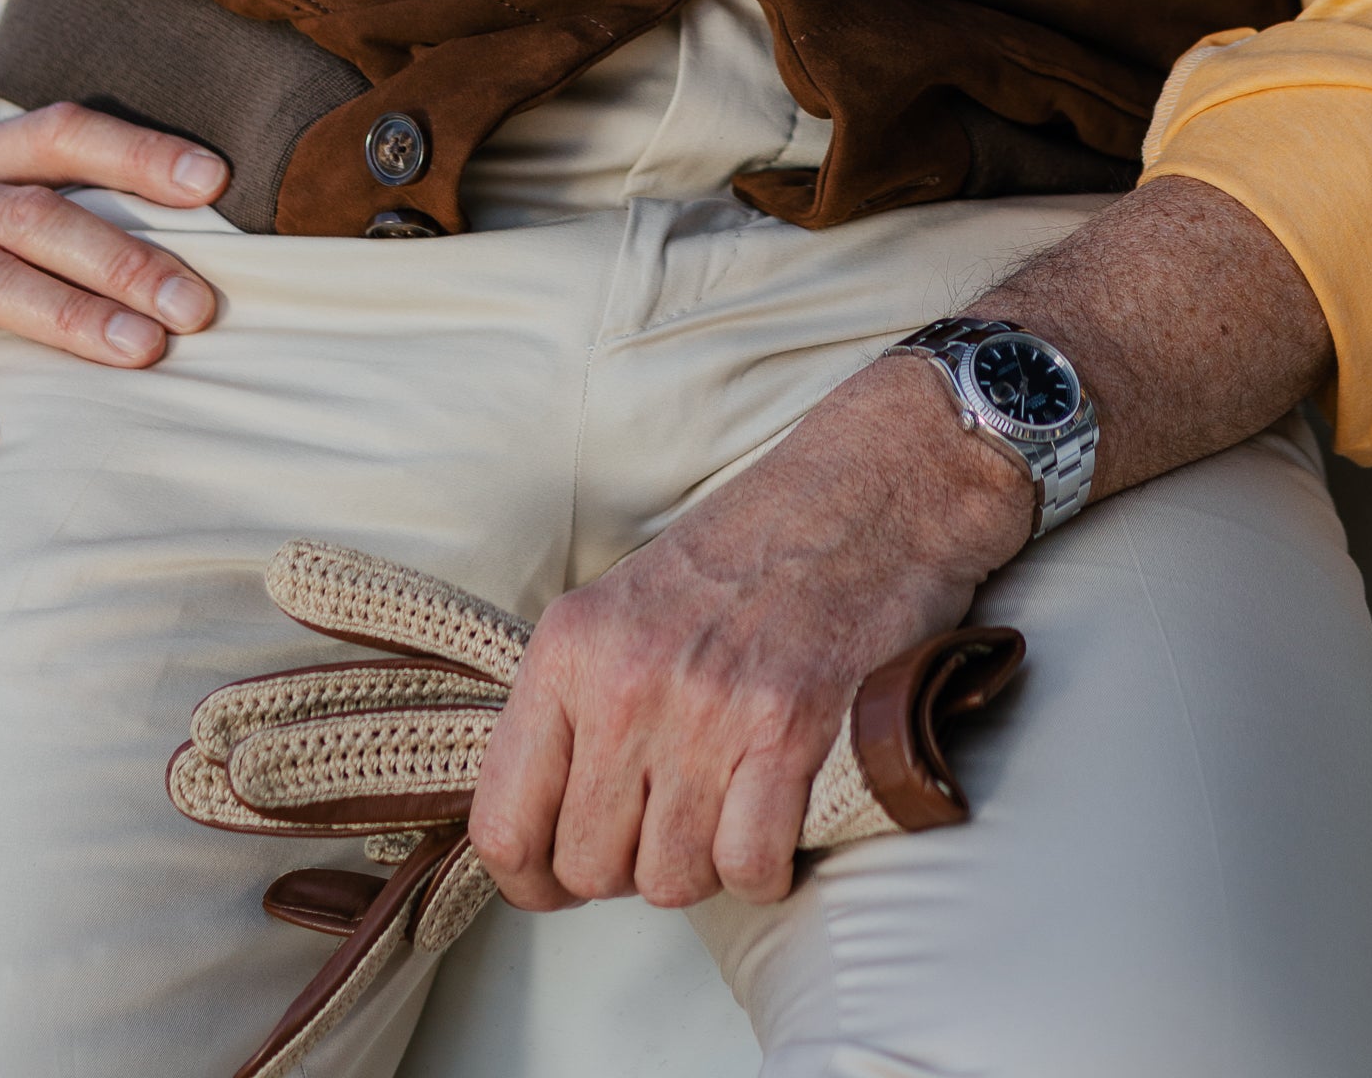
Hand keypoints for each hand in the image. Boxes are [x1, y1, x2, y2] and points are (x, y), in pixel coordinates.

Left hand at [469, 351, 1030, 912]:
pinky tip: (776, 825)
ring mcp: (705, 706)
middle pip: (588, 866)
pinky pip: (747, 866)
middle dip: (629, 868)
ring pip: (668, 880)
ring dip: (702, 865)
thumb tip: (548, 822)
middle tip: (670, 821)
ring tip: (728, 808)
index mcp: (571, 646)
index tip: (560, 883)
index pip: (502, 823)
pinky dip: (764, 868)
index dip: (531, 879)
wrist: (869, 487)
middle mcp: (624, 679)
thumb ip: (579, 703)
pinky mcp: (787, 726)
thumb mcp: (626, 604)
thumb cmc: (752, 549)